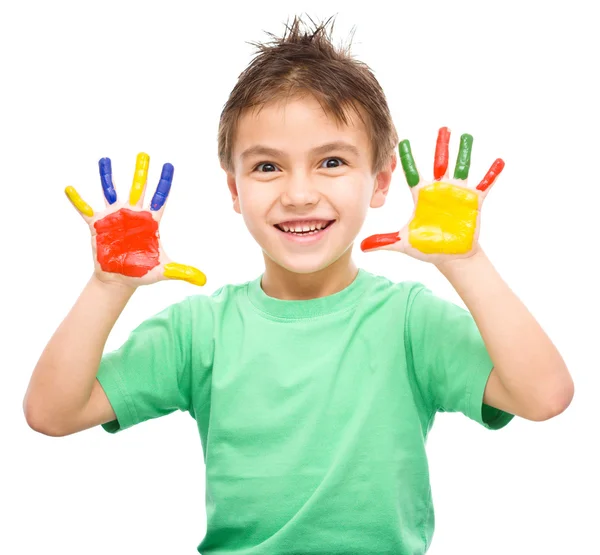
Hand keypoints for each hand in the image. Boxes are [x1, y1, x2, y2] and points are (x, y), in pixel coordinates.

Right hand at [65, 152, 205, 287]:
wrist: (120, 279)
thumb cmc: (142, 271)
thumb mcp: (163, 271)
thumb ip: (182, 272)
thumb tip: (204, 280)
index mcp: (150, 221)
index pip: (160, 197)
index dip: (164, 182)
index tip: (169, 164)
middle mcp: (132, 214)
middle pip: (138, 189)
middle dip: (141, 172)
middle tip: (144, 154)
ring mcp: (114, 217)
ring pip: (111, 191)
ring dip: (108, 176)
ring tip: (105, 159)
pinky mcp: (97, 226)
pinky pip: (85, 210)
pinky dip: (78, 200)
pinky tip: (69, 188)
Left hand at [360, 127, 503, 264]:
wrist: (451, 257)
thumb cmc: (427, 246)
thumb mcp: (404, 243)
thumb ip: (384, 241)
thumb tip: (360, 248)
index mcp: (422, 195)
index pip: (412, 173)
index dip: (408, 158)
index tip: (403, 141)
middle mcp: (440, 189)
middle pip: (440, 162)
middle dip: (441, 146)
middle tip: (443, 128)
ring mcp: (458, 193)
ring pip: (462, 167)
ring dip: (465, 153)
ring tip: (467, 136)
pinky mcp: (474, 201)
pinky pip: (484, 184)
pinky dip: (491, 174)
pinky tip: (498, 161)